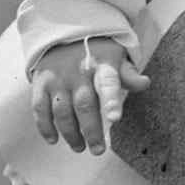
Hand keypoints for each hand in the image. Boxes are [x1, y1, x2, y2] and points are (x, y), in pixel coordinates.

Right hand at [30, 38, 148, 154]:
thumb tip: (144, 84)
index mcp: (101, 66)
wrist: (64, 34)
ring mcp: (57, 79)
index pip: (108, 82)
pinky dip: (45, 127)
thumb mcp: (116, 58)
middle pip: (84, 105)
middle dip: (91, 130)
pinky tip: (54, 140)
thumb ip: (128, 74)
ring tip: (79, 148)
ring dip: (70, 133)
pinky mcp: (40, 84)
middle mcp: (78, 72)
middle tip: (98, 150)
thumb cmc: (96, 53)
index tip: (115, 117)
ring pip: (62, 111)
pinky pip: (39, 108)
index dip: (111, 100)